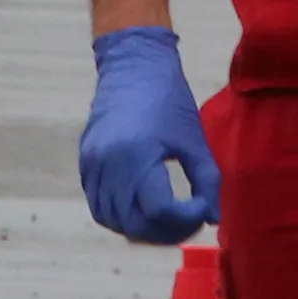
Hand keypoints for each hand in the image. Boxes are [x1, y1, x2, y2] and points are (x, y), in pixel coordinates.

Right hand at [78, 26, 218, 243]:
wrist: (132, 67)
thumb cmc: (169, 99)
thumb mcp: (194, 139)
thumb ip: (207, 181)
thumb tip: (211, 218)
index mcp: (138, 154)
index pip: (159, 210)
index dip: (184, 220)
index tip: (201, 209)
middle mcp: (109, 164)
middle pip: (134, 223)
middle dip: (166, 231)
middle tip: (189, 222)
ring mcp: (92, 166)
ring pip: (114, 221)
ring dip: (142, 229)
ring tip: (168, 220)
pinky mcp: (85, 165)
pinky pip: (100, 206)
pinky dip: (122, 217)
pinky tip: (144, 210)